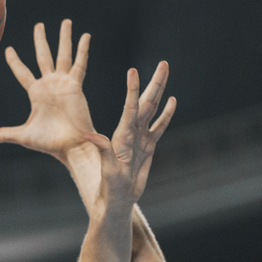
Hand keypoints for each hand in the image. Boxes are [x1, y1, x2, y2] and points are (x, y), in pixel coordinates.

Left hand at [0, 20, 96, 160]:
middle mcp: (49, 84)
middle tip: (39, 25)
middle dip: (40, 40)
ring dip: (64, 38)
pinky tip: (85, 36)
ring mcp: (63, 83)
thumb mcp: (25, 136)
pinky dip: (83, 50)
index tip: (8, 50)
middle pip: (43, 56)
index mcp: (36, 93)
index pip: (22, 73)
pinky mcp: (76, 85)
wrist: (70, 146)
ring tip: (66, 21)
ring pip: (63, 55)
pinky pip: (79, 64)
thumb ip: (7, 134)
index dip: (15, 61)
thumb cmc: (50, 143)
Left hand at [84, 63, 175, 207]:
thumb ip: (102, 150)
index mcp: (122, 135)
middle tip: (164, 63)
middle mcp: (131, 132)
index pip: (130, 107)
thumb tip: (89, 136)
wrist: (118, 198)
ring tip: (165, 72)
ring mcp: (141, 137)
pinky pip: (159, 126)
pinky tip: (172, 100)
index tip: (133, 71)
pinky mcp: (148, 146)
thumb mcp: (108, 168)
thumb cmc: (110, 186)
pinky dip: (166, 114)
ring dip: (160, 91)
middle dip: (155, 82)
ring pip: (153, 109)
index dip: (132, 89)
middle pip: (146, 102)